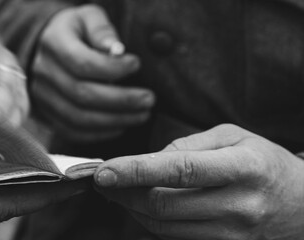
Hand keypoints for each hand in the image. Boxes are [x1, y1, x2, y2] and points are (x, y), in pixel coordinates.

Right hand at [31, 4, 154, 142]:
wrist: (47, 49)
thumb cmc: (77, 31)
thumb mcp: (89, 18)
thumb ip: (102, 31)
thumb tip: (117, 51)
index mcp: (54, 44)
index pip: (82, 63)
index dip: (112, 68)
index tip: (137, 64)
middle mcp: (44, 73)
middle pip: (82, 94)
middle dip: (121, 100)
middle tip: (149, 99)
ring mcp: (43, 97)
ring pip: (78, 118)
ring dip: (115, 120)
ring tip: (142, 115)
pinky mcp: (48, 116)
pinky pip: (73, 132)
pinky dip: (100, 134)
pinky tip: (122, 125)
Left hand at [94, 124, 303, 239]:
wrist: (302, 204)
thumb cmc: (264, 162)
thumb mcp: (234, 137)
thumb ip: (189, 145)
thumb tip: (150, 160)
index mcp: (242, 168)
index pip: (179, 170)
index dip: (136, 171)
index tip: (105, 170)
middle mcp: (238, 205)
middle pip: (164, 205)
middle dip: (124, 193)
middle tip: (105, 179)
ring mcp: (231, 234)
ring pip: (164, 227)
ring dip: (132, 208)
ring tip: (119, 190)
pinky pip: (174, 238)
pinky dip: (150, 221)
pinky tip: (142, 205)